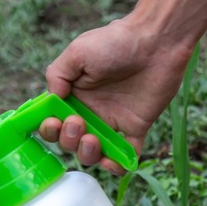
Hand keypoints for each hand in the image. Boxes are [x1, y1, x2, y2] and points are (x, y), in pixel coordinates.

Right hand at [40, 18, 192, 173]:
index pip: (54, 121)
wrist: (156, 40)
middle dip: (68, 140)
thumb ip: (57, 75)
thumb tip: (52, 100)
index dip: (49, 128)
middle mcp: (91, 111)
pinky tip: (114, 162)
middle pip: (70, 141)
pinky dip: (119, 165)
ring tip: (93, 140)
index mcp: (74, 95)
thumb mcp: (77, 52)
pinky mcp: (136, 127)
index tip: (54, 122)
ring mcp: (113, 121)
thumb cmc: (115, 42)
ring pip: (93, 152)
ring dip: (87, 155)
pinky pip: (125, 155)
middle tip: (78, 123)